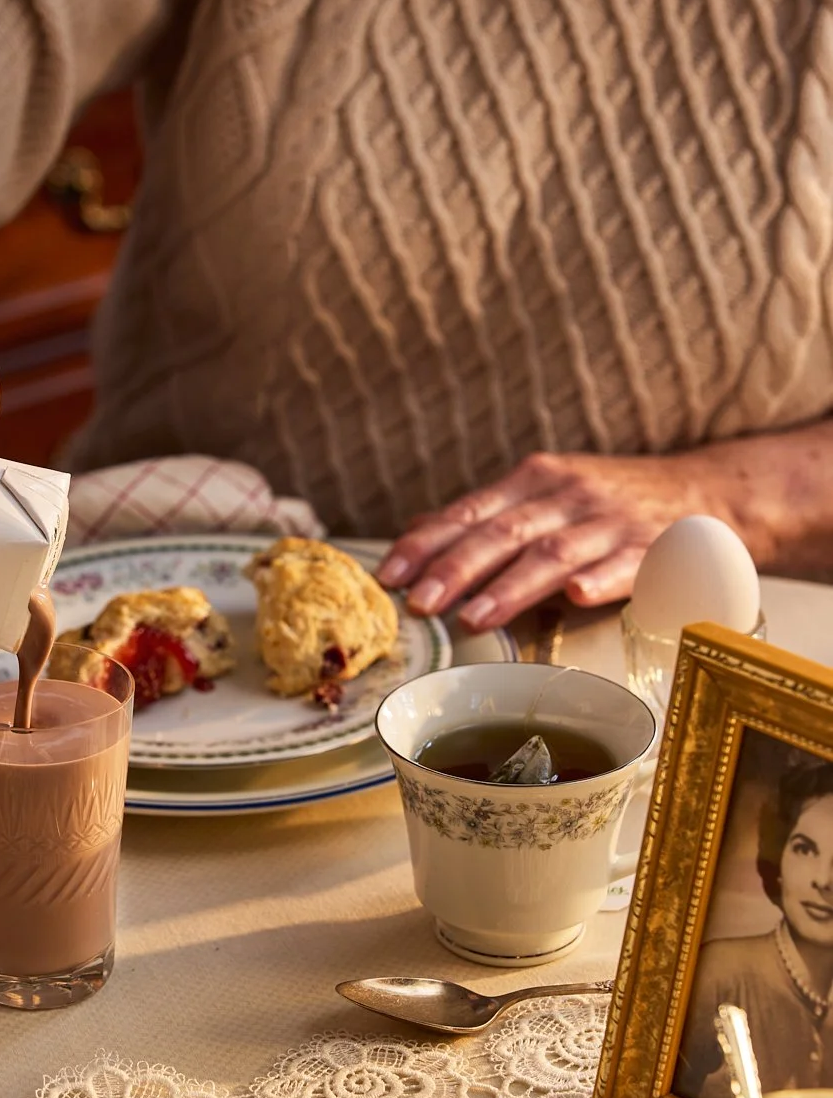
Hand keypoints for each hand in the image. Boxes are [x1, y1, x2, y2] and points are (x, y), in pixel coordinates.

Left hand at [377, 449, 732, 629]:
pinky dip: (599, 579)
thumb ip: (486, 518)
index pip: (469, 512)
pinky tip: (576, 597)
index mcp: (534, 480)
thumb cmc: (608, 502)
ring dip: (511, 586)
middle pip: (503, 533)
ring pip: (553, 553)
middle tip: (419, 604)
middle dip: (456, 569)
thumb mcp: (545, 494)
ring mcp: (611, 521)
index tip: (389, 575)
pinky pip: (624, 564)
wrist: (707, 492)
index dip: (427, 543)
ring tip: (475, 617)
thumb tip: (414, 534)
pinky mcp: (654, 548)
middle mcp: (568, 495)